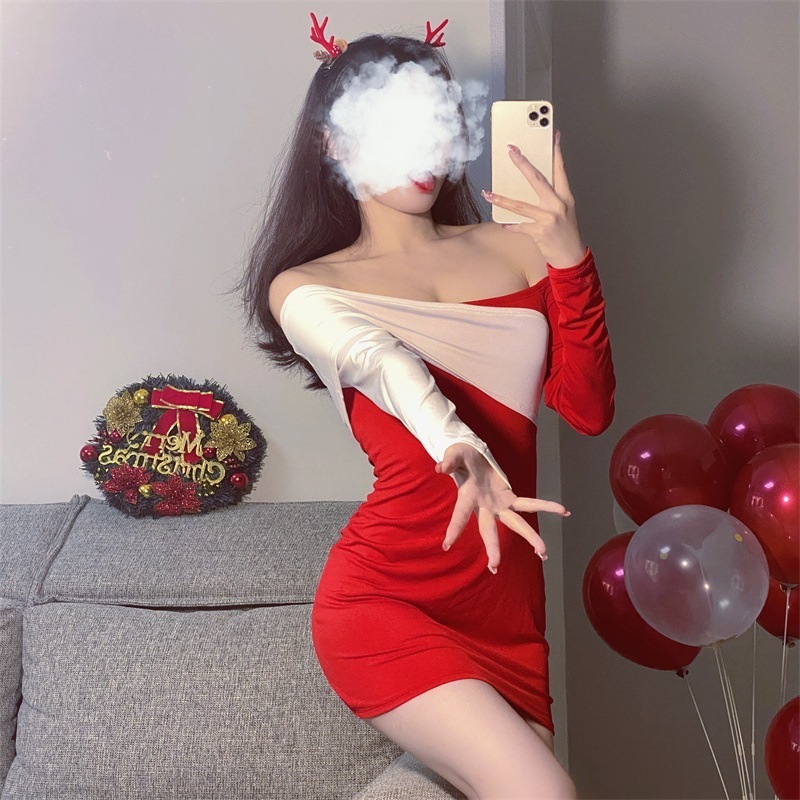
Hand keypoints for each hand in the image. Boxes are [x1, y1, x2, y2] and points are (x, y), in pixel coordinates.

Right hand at [434, 442, 569, 573]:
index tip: (446, 545)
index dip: (454, 528)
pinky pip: (530, 504)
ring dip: (530, 537)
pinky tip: (564, 512)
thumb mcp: (454, 454)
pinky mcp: (510, 499)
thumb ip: (449, 461)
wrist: (472, 457)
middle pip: (489, 529)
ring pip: (515, 523)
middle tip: (494, 566)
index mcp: (468, 496)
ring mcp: (499, 505)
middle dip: (493, 547)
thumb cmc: (461, 457)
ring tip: (544, 553)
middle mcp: (484, 506)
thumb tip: (440, 468)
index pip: (460, 514)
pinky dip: (547, 507)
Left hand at [481, 129, 587, 269]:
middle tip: (511, 151)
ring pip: (519, 205)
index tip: (552, 135)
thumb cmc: (566, 232)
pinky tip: (502, 223)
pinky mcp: (539, 232)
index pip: (560, 169)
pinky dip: (509, 225)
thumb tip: (532, 181)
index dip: (556, 151)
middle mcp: (557, 205)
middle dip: (522, 163)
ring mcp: (548, 219)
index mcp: (565, 197)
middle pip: (536, 179)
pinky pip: (518, 226)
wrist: (571, 256)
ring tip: (488, 193)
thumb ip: (552, 196)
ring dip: (501, 199)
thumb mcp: (565, 210)